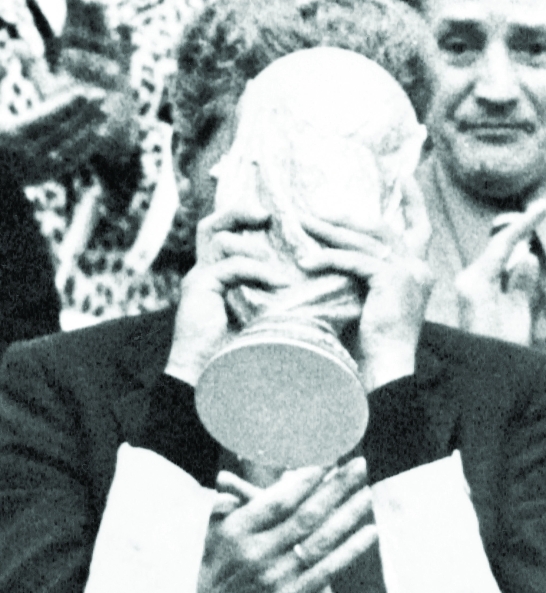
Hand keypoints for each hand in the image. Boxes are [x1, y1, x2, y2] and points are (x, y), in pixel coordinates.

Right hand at [0, 84, 109, 182]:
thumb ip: (0, 81)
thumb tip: (8, 57)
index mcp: (13, 133)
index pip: (47, 117)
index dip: (68, 105)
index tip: (85, 92)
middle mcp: (28, 152)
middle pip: (63, 131)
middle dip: (84, 112)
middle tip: (101, 95)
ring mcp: (37, 167)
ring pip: (71, 147)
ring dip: (90, 129)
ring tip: (105, 113)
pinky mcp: (44, 175)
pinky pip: (70, 161)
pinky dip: (85, 147)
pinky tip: (98, 134)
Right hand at [163, 206, 293, 386]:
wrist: (207, 379)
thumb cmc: (235, 356)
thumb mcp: (257, 319)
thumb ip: (267, 299)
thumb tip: (300, 288)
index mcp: (213, 278)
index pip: (221, 235)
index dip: (243, 221)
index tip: (271, 222)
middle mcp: (201, 274)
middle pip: (211, 224)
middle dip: (240, 213)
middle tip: (268, 218)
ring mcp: (198, 280)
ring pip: (219, 239)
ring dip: (254, 249)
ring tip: (278, 270)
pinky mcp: (200, 289)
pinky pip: (230, 266)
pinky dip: (257, 272)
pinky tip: (278, 285)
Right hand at [198, 458, 376, 592]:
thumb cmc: (215, 559)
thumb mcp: (210, 527)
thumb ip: (225, 502)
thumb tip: (230, 480)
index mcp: (237, 531)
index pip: (279, 502)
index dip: (306, 481)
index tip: (330, 461)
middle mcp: (257, 554)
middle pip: (306, 516)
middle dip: (336, 489)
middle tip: (360, 467)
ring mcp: (276, 577)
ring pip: (321, 541)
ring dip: (349, 515)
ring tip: (368, 493)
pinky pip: (328, 569)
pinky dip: (351, 550)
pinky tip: (371, 531)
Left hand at [300, 174, 432, 390]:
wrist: (390, 367)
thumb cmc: (380, 345)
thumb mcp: (378, 303)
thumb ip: (371, 278)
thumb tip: (346, 260)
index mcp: (420, 273)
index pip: (420, 229)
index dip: (413, 202)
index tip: (403, 178)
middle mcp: (418, 268)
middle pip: (381, 229)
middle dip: (348, 218)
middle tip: (318, 211)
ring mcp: (407, 272)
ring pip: (363, 241)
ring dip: (330, 233)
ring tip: (304, 226)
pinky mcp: (389, 280)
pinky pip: (353, 261)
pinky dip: (328, 260)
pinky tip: (306, 263)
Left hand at [453, 199, 545, 344]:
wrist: (477, 386)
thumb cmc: (499, 358)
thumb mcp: (518, 321)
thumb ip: (522, 286)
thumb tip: (527, 257)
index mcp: (476, 283)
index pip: (503, 243)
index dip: (526, 223)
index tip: (545, 206)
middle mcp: (468, 283)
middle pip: (498, 249)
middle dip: (520, 233)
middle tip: (543, 213)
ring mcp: (469, 293)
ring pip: (498, 262)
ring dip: (517, 251)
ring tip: (538, 235)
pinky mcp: (473, 303)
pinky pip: (496, 277)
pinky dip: (512, 270)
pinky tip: (526, 266)